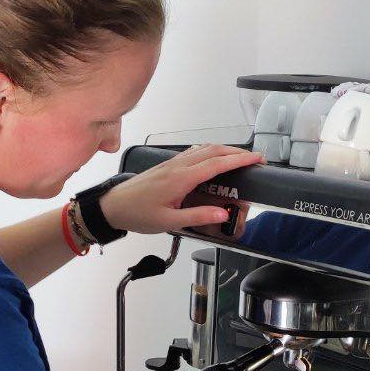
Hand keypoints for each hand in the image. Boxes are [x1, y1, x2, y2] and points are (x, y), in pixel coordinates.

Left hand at [98, 144, 262, 236]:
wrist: (113, 206)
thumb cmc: (136, 213)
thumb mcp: (169, 221)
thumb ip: (197, 217)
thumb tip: (222, 214)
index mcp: (180, 178)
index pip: (217, 163)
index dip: (239, 160)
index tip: (256, 159)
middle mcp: (177, 166)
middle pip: (214, 150)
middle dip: (237, 152)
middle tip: (254, 158)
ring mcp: (172, 164)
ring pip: (204, 149)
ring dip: (224, 150)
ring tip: (239, 158)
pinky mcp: (167, 166)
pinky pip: (193, 153)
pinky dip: (210, 152)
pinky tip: (213, 159)